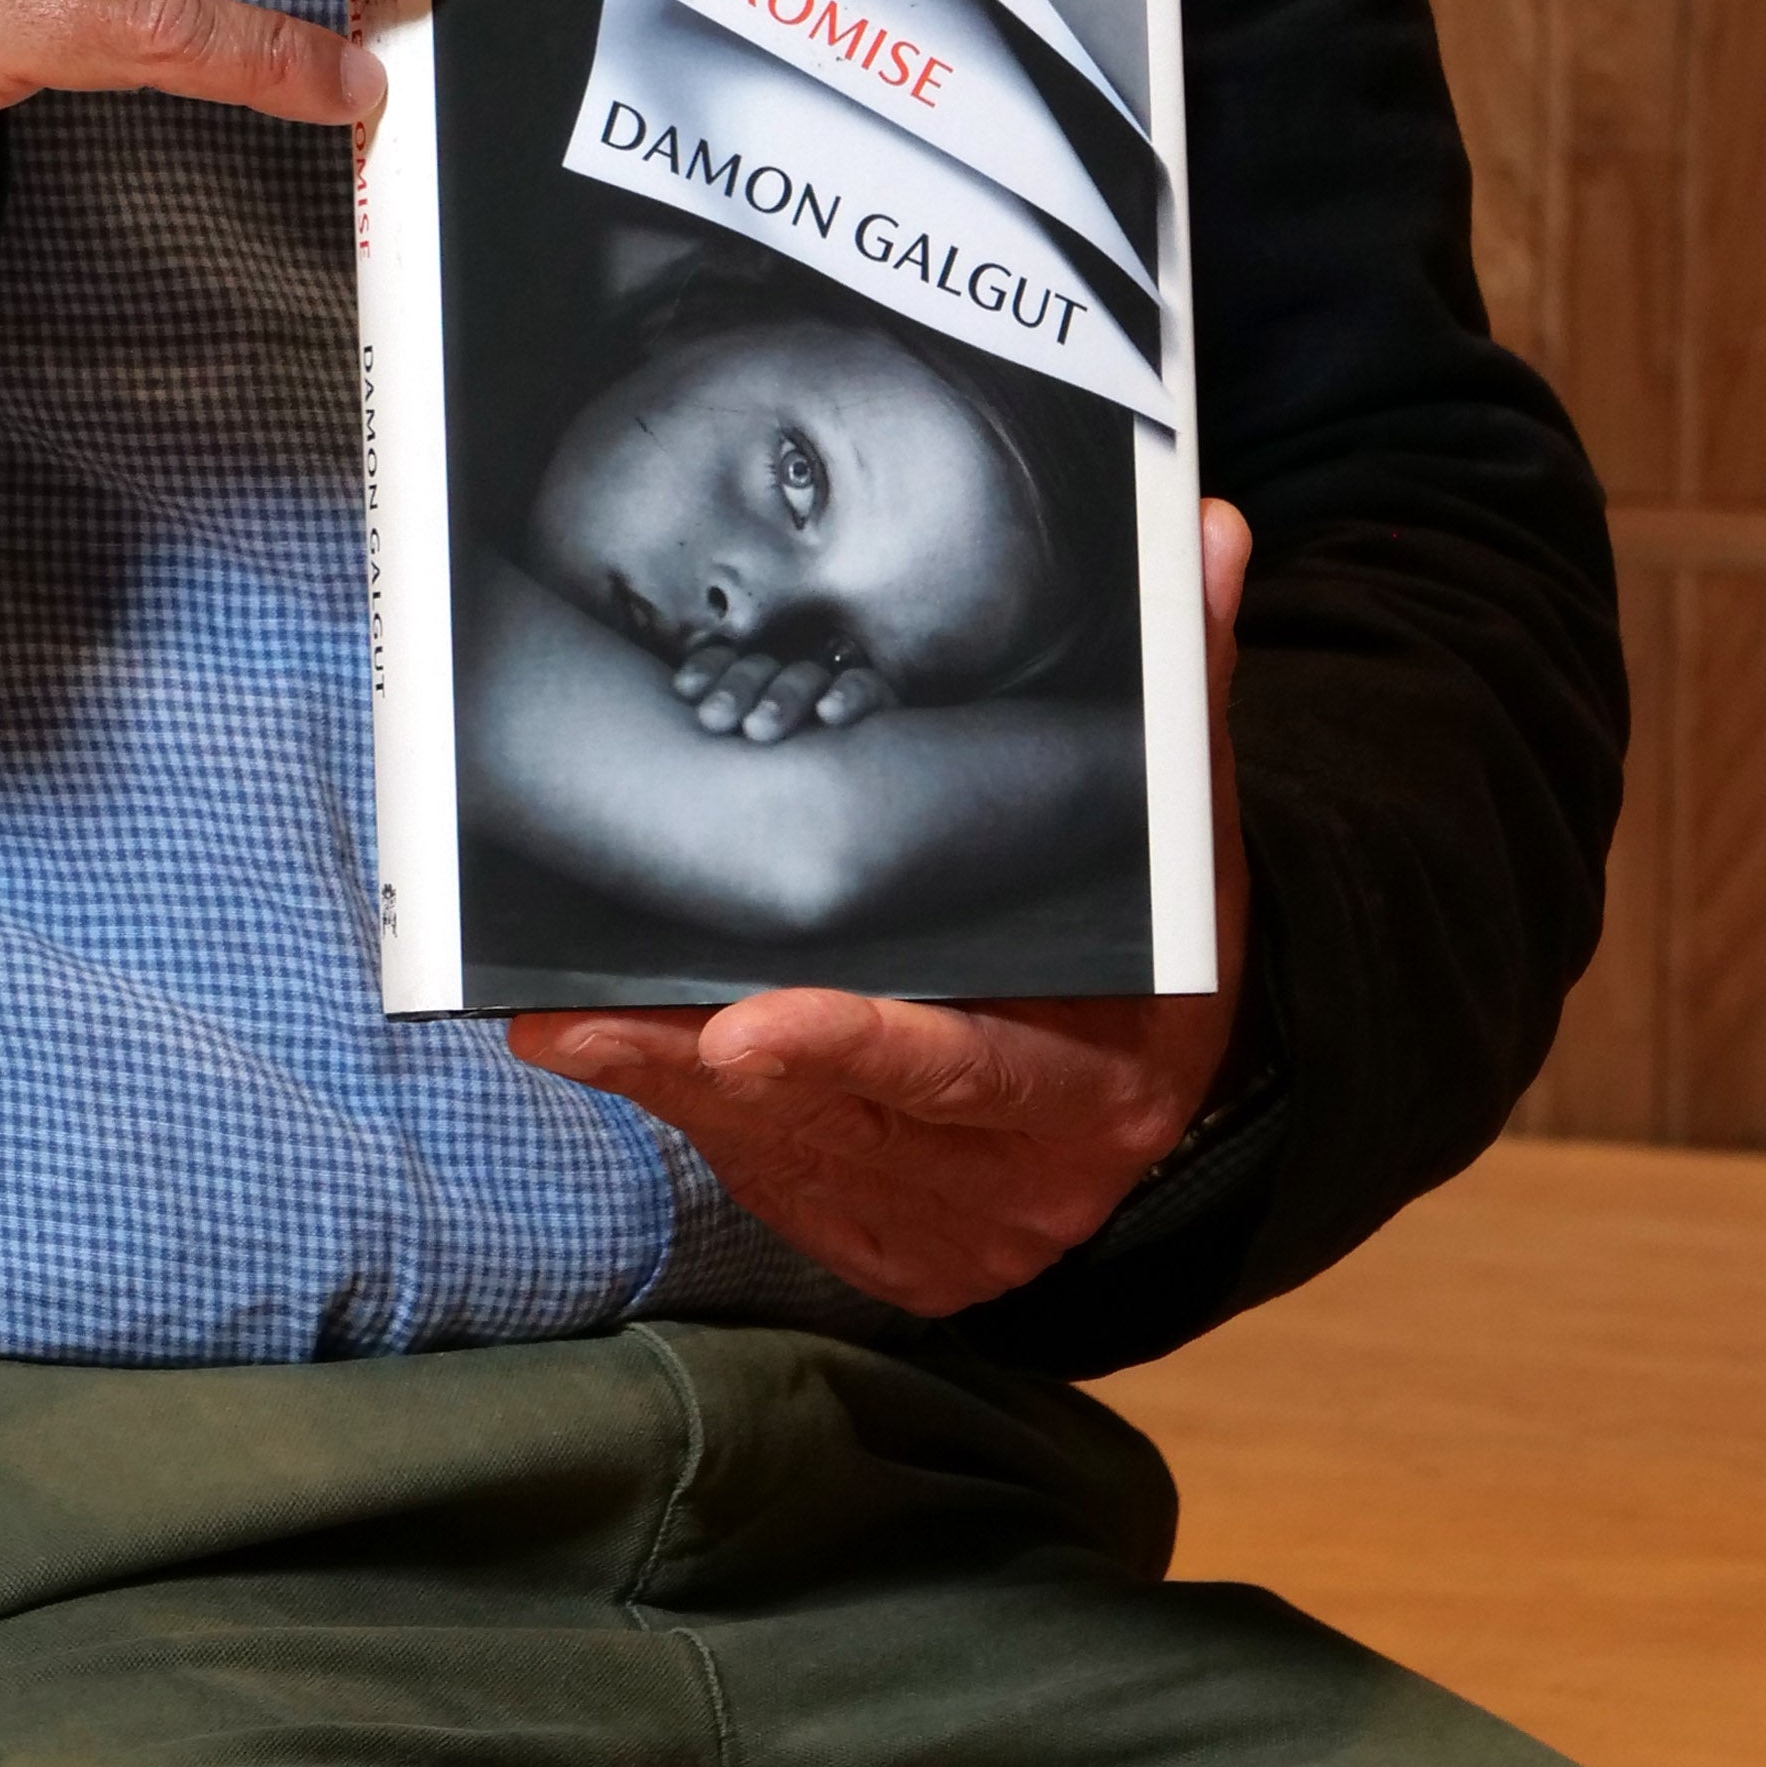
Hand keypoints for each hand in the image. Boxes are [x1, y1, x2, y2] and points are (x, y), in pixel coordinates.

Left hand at [515, 500, 1254, 1314]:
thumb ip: (1182, 699)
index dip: (860, 1050)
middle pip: (842, 1119)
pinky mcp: (866, 1234)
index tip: (749, 1026)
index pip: (975, 1072)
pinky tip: (586, 1041)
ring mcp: (937, 1221)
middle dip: (707, 1072)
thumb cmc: (1149, 949)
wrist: (1146, 1109)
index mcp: (1103, 1088)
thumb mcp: (1184, 843)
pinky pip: (750, 1168)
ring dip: (661, 1079)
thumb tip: (1208, 532)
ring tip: (556, 1017)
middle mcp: (1016, 1175)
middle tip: (586, 1020)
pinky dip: (671, 1103)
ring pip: (775, 1148)